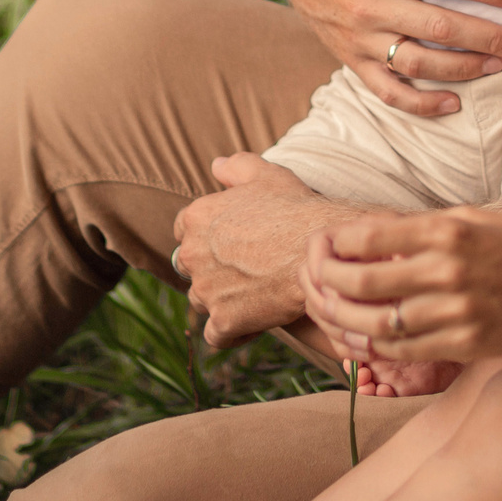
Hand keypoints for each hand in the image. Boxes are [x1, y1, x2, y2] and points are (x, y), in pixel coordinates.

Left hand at [173, 154, 369, 346]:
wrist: (317, 251)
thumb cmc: (295, 209)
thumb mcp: (266, 175)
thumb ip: (235, 167)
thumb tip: (216, 166)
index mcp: (197, 217)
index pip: (184, 230)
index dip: (207, 236)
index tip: (229, 242)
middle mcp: (193, 254)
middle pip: (189, 266)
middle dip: (209, 269)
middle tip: (242, 269)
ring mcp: (206, 290)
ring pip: (201, 300)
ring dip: (220, 300)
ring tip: (252, 296)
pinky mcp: (224, 320)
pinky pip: (216, 335)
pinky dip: (231, 331)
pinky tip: (252, 323)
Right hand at [280, 0, 501, 118]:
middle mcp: (369, 7)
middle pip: (441, 28)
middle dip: (490, 38)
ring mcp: (359, 40)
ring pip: (419, 64)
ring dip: (465, 69)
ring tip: (500, 66)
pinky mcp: (352, 62)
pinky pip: (388, 92)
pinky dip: (421, 104)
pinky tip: (454, 103)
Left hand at [302, 208, 501, 364]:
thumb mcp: (472, 219)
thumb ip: (422, 228)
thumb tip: (370, 235)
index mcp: (446, 231)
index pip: (368, 237)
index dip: (335, 243)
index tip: (325, 245)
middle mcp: (447, 270)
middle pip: (362, 282)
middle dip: (326, 281)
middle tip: (317, 280)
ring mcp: (455, 311)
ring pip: (376, 324)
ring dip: (343, 320)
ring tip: (331, 312)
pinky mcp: (464, 343)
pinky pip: (404, 350)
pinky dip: (374, 348)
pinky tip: (361, 339)